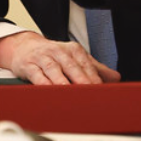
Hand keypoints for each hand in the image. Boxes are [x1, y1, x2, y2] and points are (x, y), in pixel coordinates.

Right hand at [0, 31, 120, 84]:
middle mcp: (59, 52)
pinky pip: (37, 76)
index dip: (94, 78)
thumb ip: (95, 68)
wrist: (25, 47)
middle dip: (81, 79)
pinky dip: (43, 84)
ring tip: (69, 92)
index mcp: (73, 50)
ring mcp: (43, 58)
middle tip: (89, 92)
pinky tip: (49, 92)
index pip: (87, 64)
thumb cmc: (53, 56)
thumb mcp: (75, 58)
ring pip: (54, 70)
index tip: (102, 90)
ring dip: (62, 81)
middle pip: (72, 66)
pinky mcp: (29, 66)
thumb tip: (115, 78)